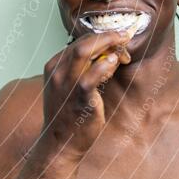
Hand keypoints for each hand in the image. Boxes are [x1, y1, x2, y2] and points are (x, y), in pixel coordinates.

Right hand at [40, 25, 136, 156]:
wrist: (60, 142)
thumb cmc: (68, 114)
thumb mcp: (69, 86)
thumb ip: (83, 69)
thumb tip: (109, 54)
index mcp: (54, 66)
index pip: (79, 41)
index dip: (101, 38)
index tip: (118, 41)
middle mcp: (57, 71)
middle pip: (82, 42)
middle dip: (108, 36)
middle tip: (125, 37)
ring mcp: (66, 84)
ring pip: (84, 50)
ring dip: (108, 45)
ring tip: (123, 51)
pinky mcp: (78, 98)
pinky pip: (91, 76)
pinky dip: (104, 66)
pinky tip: (115, 63)